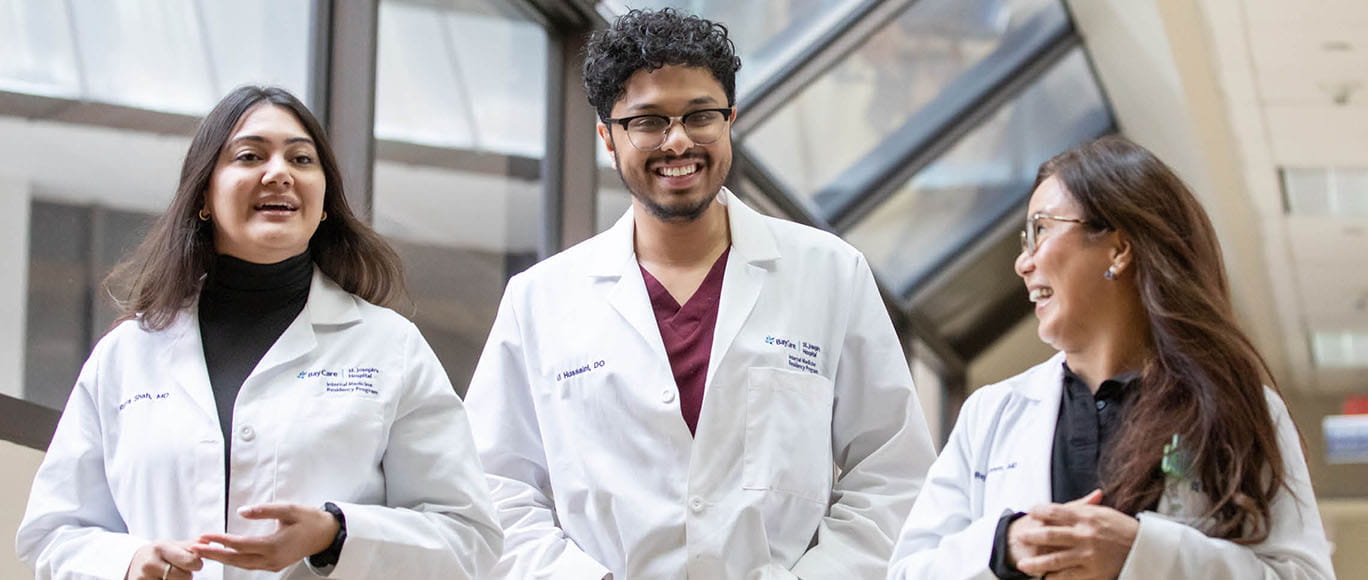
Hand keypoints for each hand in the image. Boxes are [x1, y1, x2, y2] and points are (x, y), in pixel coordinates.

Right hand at [126, 541, 202, 579]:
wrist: (134, 563)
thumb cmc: (158, 554)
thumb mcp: (171, 546)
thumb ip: (190, 545)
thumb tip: (207, 541)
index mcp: (161, 548)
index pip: (191, 561)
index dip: (196, 564)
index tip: (192, 562)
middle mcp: (150, 564)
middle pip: (186, 577)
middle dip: (187, 575)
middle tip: (178, 570)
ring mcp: (144, 578)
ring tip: (169, 575)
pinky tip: (162, 579)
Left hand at [192, 503, 339, 571]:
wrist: (327, 535)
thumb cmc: (309, 520)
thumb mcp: (289, 509)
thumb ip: (264, 510)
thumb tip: (242, 511)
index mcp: (274, 545)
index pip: (240, 544)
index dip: (220, 540)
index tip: (204, 536)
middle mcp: (271, 559)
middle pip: (236, 559)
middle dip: (213, 554)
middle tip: (194, 548)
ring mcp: (272, 565)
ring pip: (241, 565)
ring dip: (221, 558)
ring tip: (203, 551)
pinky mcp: (273, 565)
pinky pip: (249, 565)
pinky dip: (234, 560)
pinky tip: (224, 554)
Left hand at [1015, 490, 1138, 579]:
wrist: (1143, 548)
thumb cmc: (1121, 528)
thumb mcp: (1103, 512)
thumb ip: (1082, 506)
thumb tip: (1060, 500)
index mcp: (1086, 517)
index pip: (1055, 512)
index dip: (1039, 511)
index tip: (1030, 511)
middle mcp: (1084, 535)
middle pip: (1050, 534)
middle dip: (1032, 536)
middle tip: (1019, 538)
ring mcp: (1087, 555)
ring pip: (1055, 559)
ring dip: (1036, 563)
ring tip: (1022, 565)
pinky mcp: (1092, 572)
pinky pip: (1068, 576)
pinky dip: (1054, 578)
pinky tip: (1045, 578)